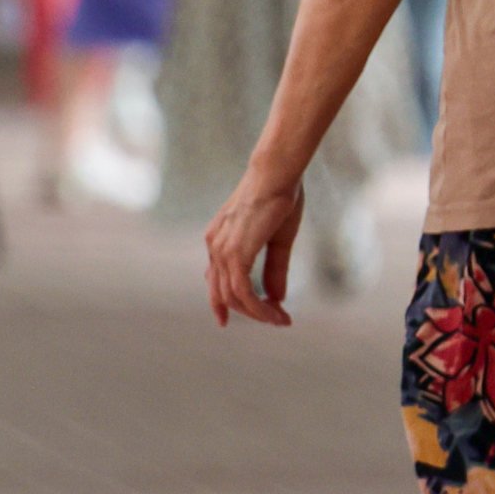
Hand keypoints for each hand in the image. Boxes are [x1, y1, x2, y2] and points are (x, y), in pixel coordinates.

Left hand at [204, 173, 305, 328]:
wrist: (276, 173)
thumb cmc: (279, 197)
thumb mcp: (278, 239)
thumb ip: (274, 269)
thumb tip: (276, 297)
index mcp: (219, 239)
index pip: (214, 279)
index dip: (219, 303)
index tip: (225, 320)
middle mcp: (214, 246)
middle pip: (222, 293)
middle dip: (249, 312)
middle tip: (276, 320)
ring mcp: (221, 249)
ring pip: (232, 296)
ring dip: (257, 313)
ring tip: (280, 319)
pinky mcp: (235, 252)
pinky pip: (242, 291)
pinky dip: (258, 306)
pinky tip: (275, 312)